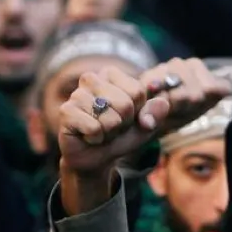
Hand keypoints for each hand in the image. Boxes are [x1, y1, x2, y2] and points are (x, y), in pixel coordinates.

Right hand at [59, 57, 231, 175]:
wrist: (96, 157)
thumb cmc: (121, 135)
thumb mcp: (144, 125)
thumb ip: (156, 113)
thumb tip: (165, 102)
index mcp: (112, 74)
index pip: (138, 91)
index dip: (137, 112)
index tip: (127, 117)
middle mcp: (92, 79)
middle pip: (125, 104)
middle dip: (123, 124)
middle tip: (112, 127)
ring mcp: (76, 95)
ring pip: (110, 118)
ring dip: (110, 132)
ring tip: (101, 131)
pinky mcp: (66, 112)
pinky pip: (94, 128)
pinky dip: (96, 138)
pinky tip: (89, 136)